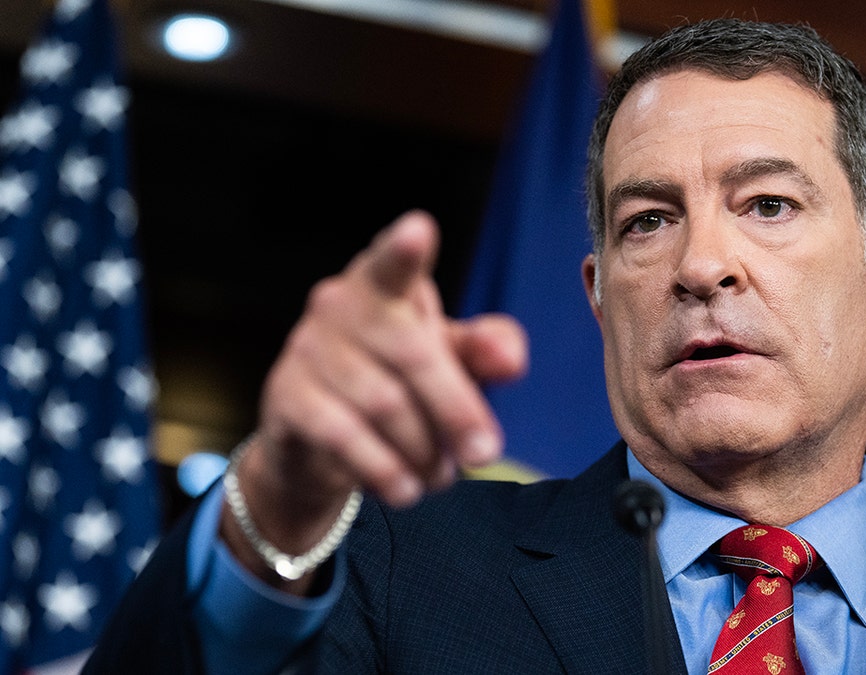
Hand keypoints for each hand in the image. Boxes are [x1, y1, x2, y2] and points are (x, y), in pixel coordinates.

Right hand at [222, 211, 526, 585]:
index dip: (403, 250)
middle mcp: (339, 305)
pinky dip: (382, 469)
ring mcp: (306, 348)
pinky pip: (342, 436)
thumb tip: (511, 361)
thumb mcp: (450, 361)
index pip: (393, 263)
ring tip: (442, 476)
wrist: (321, 443)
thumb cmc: (400, 380)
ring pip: (383, 403)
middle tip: (485, 453)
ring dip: (423, 449)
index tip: (418, 229)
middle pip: (412, 354)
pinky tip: (405, 490)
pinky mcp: (285, 397)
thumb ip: (485, 351)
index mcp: (384, 284)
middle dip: (456, 409)